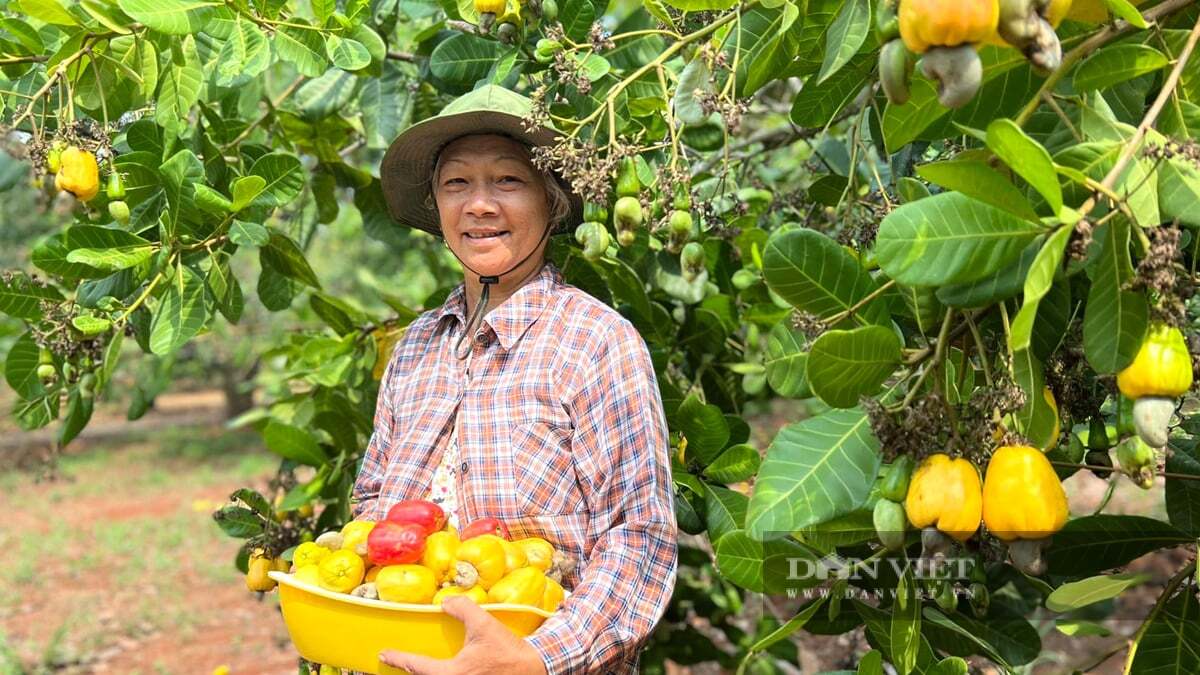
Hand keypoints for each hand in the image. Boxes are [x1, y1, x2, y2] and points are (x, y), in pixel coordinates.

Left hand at [379, 595, 548, 674]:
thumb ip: (463, 608)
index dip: (398, 658)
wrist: (534, 669)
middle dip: (411, 671)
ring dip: (427, 674)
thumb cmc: (507, 651)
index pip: (417, 665)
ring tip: (422, 666)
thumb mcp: (484, 624)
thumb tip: (447, 601)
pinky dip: (441, 674)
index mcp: (452, 673)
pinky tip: (446, 670)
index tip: (384, 654)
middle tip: (400, 662)